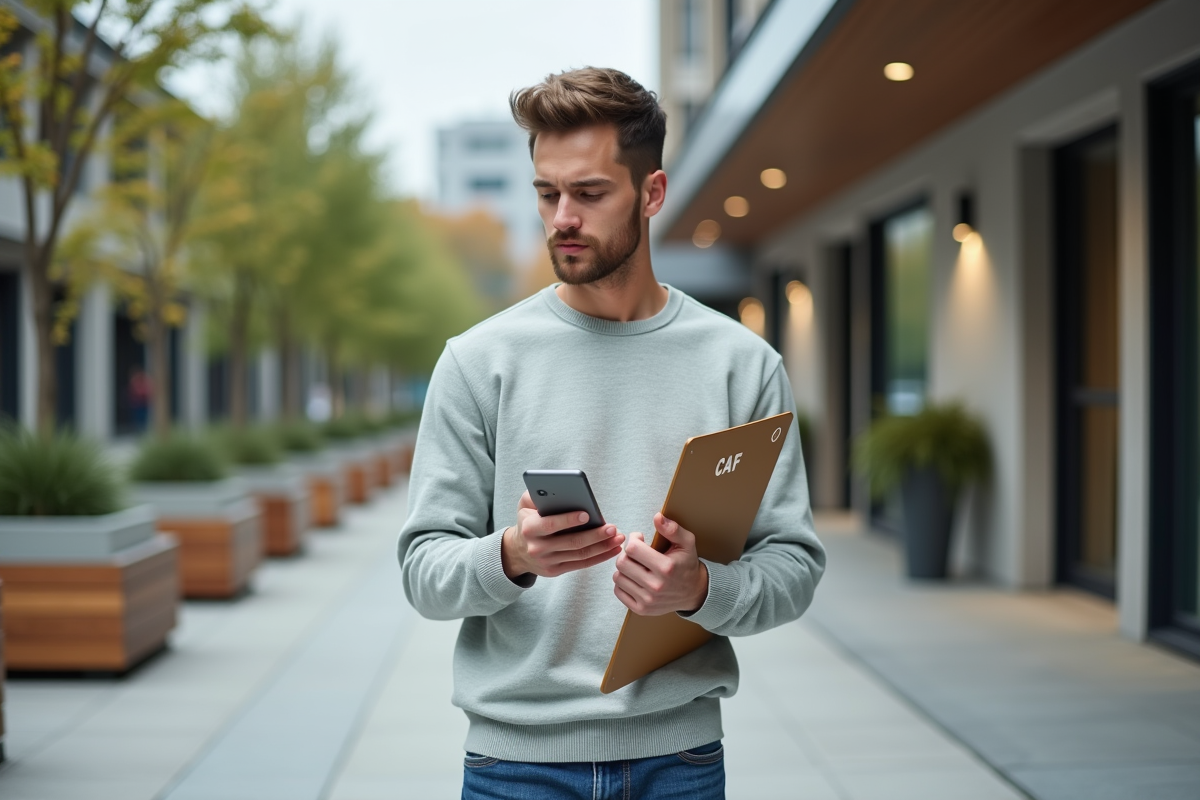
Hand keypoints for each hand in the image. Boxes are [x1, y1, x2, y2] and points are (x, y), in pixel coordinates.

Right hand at [502, 491, 623, 579]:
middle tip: (613, 528)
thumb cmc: (527, 521)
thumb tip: (556, 488)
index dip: (569, 520)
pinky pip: (582, 564)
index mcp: (530, 528)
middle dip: (595, 535)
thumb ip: (536, 494)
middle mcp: (537, 547)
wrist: (517, 551)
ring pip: (580, 554)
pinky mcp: (555, 571)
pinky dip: (599, 557)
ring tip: (618, 538)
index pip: (551, 524)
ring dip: (602, 547)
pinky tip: (613, 549)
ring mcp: (547, 561)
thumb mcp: (525, 505)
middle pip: (572, 542)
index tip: (588, 514)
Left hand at [612, 513, 708, 615]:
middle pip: (621, 563)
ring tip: (636, 565)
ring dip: (624, 568)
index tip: (640, 538)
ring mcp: (648, 600)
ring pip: (618, 577)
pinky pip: (619, 591)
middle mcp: (656, 586)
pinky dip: (623, 583)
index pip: (632, 549)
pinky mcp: (641, 610)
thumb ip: (672, 529)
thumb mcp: (687, 543)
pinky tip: (634, 577)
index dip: (633, 539)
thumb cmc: (687, 564)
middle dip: (626, 553)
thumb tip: (657, 517)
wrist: (694, 592)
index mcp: (666, 567)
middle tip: (635, 551)